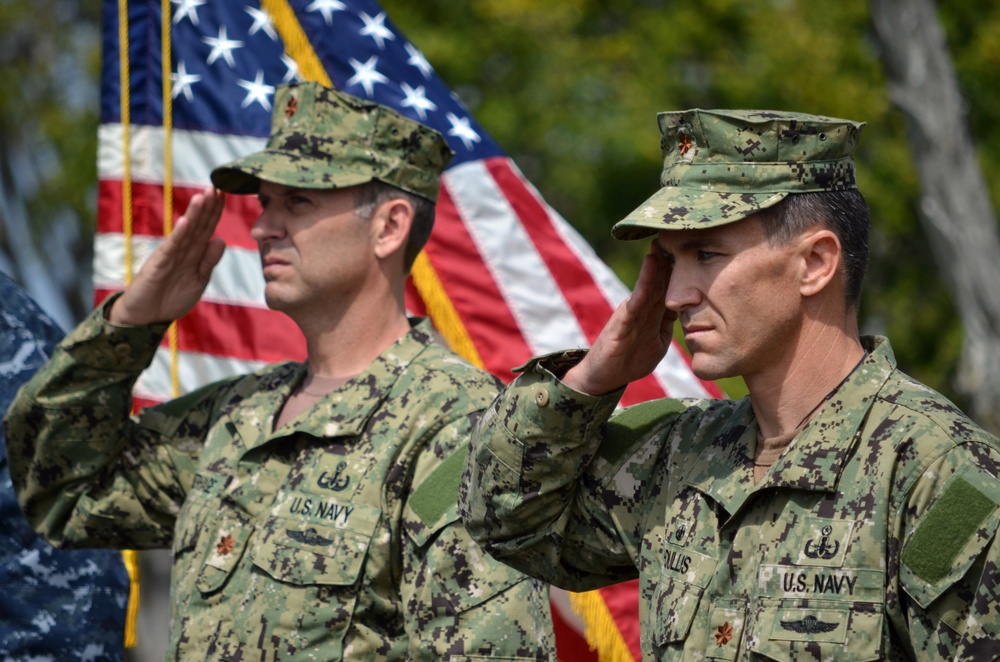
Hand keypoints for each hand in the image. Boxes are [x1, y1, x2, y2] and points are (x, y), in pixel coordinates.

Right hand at [109, 187, 226, 325]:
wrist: (146, 316)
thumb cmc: (172, 298)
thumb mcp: (198, 280)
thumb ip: (209, 261)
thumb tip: (220, 239)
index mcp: (194, 253)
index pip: (207, 228)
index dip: (215, 212)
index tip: (225, 193)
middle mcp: (182, 250)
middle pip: (198, 225)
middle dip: (208, 206)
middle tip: (217, 186)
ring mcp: (169, 255)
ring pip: (185, 232)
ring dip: (194, 214)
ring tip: (203, 196)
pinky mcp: (158, 265)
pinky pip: (170, 248)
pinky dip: (178, 235)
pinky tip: (185, 221)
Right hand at [563, 244, 675, 394]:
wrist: (603, 376)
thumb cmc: (630, 358)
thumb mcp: (658, 339)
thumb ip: (669, 322)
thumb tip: (690, 309)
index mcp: (651, 311)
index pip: (668, 286)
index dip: (680, 269)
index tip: (693, 249)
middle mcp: (640, 307)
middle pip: (658, 280)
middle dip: (668, 259)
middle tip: (677, 234)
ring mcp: (630, 314)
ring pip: (646, 286)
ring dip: (654, 267)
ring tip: (661, 246)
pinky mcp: (621, 324)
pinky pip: (634, 304)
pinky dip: (642, 286)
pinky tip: (648, 272)